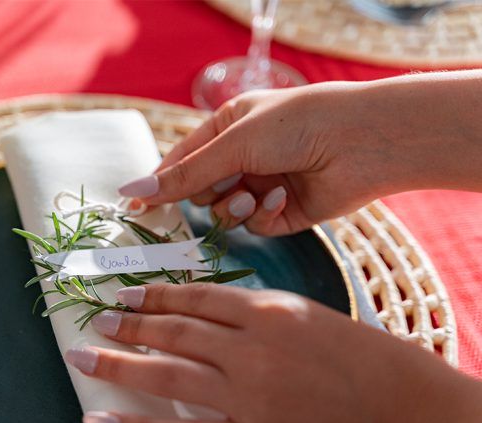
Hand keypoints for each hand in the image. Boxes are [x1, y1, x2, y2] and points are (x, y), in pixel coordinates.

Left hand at [65, 283, 481, 422]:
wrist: (404, 411)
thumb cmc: (358, 357)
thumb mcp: (304, 315)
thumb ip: (250, 312)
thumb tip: (196, 311)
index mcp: (268, 311)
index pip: (194, 297)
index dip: (153, 293)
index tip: (124, 292)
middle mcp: (251, 350)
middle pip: (173, 331)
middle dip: (128, 324)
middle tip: (95, 317)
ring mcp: (247, 398)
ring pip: (167, 375)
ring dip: (118, 364)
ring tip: (82, 355)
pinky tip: (102, 418)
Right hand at [118, 71, 481, 235]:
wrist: (362, 141)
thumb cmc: (296, 125)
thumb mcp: (233, 145)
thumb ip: (184, 175)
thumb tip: (132, 191)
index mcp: (227, 127)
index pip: (180, 161)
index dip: (158, 184)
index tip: (135, 207)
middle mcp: (243, 157)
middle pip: (199, 191)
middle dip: (206, 194)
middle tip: (220, 187)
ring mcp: (262, 185)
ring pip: (225, 212)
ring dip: (235, 206)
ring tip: (253, 193)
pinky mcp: (284, 212)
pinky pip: (255, 224)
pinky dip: (264, 214)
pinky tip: (282, 199)